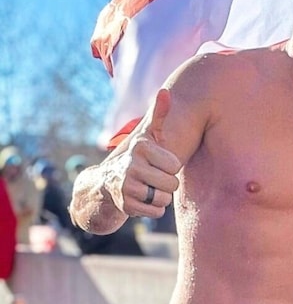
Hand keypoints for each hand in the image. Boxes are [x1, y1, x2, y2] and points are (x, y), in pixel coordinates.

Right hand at [107, 88, 180, 217]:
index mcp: (140, 147)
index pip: (175, 166)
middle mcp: (131, 165)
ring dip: (160, 197)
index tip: (156, 163)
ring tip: (146, 188)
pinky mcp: (125, 205)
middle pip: (171, 184)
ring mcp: (126, 186)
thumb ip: (159, 115)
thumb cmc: (137, 157)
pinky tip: (141, 200)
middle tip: (151, 178)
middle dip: (165, 184)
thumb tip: (165, 91)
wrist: (106, 184)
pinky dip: (153, 210)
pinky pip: (156, 212)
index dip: (169, 167)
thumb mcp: (147, 135)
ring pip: (164, 199)